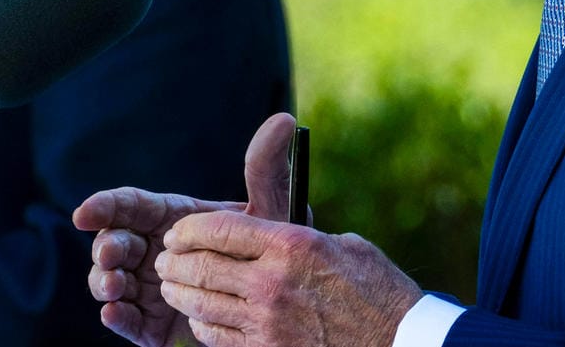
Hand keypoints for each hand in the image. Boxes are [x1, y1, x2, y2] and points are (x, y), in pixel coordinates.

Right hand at [74, 112, 299, 346]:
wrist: (278, 303)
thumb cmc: (267, 250)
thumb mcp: (268, 210)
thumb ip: (267, 169)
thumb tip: (283, 121)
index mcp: (169, 218)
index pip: (128, 206)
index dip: (103, 206)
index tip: (84, 212)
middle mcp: (152, 250)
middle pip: (114, 242)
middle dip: (105, 246)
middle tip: (111, 253)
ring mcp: (149, 288)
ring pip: (111, 281)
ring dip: (104, 281)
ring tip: (114, 286)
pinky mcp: (153, 325)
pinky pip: (127, 321)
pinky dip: (116, 317)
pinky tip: (113, 312)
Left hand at [156, 213, 420, 346]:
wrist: (400, 344)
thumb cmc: (379, 291)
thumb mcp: (343, 245)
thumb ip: (299, 236)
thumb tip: (267, 232)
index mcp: (292, 244)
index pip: (219, 228)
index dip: (189, 230)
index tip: (177, 233)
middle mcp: (273, 281)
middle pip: (200, 266)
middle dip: (173, 262)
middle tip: (164, 261)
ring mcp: (267, 322)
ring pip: (201, 304)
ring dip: (179, 293)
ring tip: (171, 287)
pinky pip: (216, 336)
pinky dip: (201, 324)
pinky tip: (200, 317)